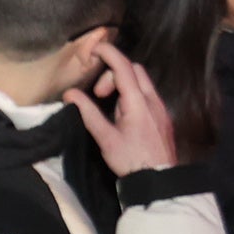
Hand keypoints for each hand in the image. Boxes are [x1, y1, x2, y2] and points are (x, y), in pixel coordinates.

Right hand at [64, 46, 179, 178]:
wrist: (160, 182)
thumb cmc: (131, 160)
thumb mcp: (105, 138)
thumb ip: (88, 113)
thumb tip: (70, 94)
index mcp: (138, 102)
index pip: (123, 66)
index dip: (108, 53)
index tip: (92, 50)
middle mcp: (153, 100)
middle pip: (134, 69)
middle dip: (113, 73)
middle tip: (99, 95)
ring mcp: (161, 108)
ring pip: (143, 81)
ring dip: (123, 84)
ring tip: (111, 107)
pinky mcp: (164, 117)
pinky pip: (148, 94)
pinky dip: (133, 93)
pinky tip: (124, 115)